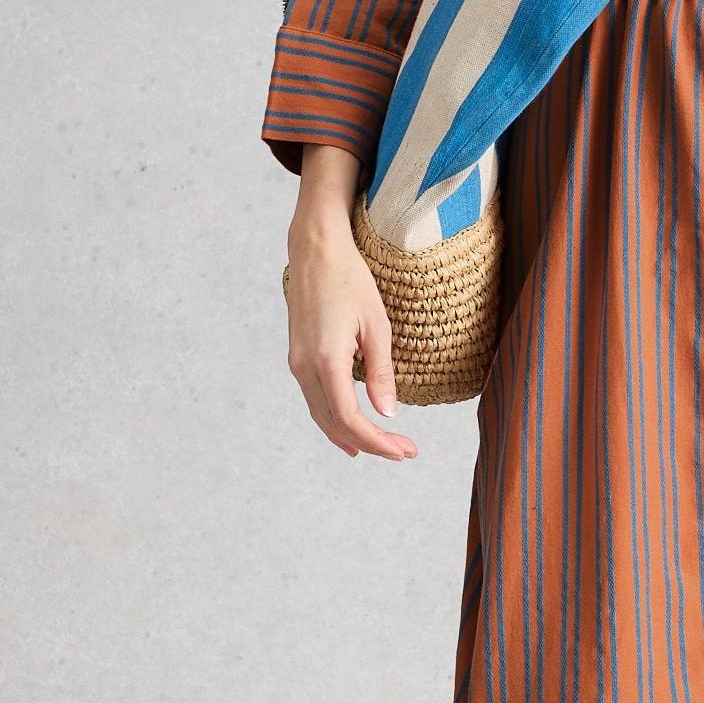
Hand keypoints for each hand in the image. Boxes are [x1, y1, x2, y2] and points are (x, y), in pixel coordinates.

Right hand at [285, 144, 417, 460]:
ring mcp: (297, 362)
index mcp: (326, 360)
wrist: (314, 250)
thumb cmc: (350, 280)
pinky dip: (334, 418)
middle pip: (333, 423)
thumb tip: (388, 413)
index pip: (349, 419)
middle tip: (404, 452)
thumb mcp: (377, 326)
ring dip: (350, 435)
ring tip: (382, 448)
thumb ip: (381, 372)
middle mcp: (305, 366)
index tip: (406, 450)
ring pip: (320, 414)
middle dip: (369, 443)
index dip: (378, 442)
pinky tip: (351, 428)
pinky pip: (315, 398)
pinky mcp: (297, 356)